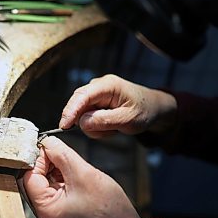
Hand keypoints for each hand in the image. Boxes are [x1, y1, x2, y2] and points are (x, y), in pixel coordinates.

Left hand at [22, 136, 145, 217]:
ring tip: (72, 164)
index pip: (29, 177)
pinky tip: (74, 171)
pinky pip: (55, 185)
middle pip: (35, 178)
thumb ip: (61, 155)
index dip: (38, 159)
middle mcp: (45, 211)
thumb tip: (47, 142)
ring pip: (45, 180)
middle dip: (46, 162)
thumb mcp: (82, 173)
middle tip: (61, 152)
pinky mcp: (62, 206)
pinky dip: (62, 174)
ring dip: (55, 167)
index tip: (50, 147)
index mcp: (45, 208)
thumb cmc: (107, 208)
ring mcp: (53, 209)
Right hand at [59, 74, 176, 138]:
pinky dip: (97, 127)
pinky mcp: (94, 103)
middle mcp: (98, 86)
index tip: (64, 126)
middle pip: (78, 105)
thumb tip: (82, 122)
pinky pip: (86, 118)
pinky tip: (110, 126)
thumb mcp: (128, 120)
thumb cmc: (144, 111)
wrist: (153, 108)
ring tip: (114, 128)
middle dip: (88, 122)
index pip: (82, 96)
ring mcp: (95, 95)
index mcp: (108, 85)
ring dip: (95, 127)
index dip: (70, 111)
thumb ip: (104, 121)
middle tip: (107, 131)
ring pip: (82, 115)